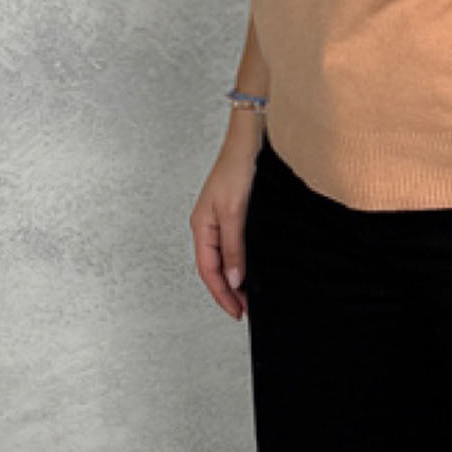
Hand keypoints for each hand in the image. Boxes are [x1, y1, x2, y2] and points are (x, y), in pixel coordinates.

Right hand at [189, 132, 259, 319]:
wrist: (249, 140)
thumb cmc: (237, 168)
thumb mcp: (235, 212)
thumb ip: (234, 247)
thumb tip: (234, 279)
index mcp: (201, 227)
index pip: (209, 271)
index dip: (222, 294)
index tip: (237, 312)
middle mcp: (207, 226)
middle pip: (213, 268)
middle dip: (228, 291)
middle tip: (245, 310)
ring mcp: (219, 219)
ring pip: (223, 258)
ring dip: (234, 278)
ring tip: (249, 296)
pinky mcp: (232, 212)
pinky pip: (232, 245)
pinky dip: (240, 261)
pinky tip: (249, 267)